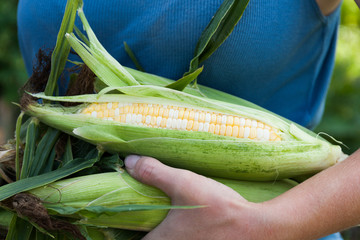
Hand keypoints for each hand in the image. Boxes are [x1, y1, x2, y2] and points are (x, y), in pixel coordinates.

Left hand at [125, 150, 359, 239]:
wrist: (257, 228)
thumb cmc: (217, 209)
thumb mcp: (184, 184)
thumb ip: (154, 172)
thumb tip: (128, 160)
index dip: (122, 227)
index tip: (125, 209)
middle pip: (146, 239)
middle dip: (142, 226)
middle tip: (143, 205)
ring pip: (164, 239)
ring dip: (160, 228)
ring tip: (164, 210)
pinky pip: (179, 239)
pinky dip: (176, 230)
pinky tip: (184, 217)